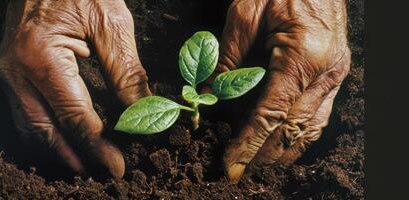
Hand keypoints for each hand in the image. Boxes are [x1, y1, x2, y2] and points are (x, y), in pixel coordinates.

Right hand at [0, 0, 150, 177]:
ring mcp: (8, 71)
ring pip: (32, 126)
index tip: (118, 166)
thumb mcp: (111, 23)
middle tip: (104, 173)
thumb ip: (126, 71)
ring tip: (84, 165)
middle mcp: (16, 70)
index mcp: (41, 58)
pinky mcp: (12, 69)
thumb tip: (144, 111)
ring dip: (59, 149)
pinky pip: (27, 111)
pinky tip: (64, 138)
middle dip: (78, 156)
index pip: (75, 116)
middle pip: (48, 130)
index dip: (98, 145)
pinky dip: (47, 130)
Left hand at [219, 0, 350, 182]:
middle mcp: (325, 71)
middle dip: (264, 154)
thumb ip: (228, 56)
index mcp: (303, 56)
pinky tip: (281, 140)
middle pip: (292, 128)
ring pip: (310, 127)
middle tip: (238, 169)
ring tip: (258, 162)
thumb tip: (209, 93)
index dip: (249, 143)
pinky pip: (319, 113)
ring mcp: (334, 73)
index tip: (231, 164)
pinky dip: (298, 132)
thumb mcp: (246, 12)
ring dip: (284, 149)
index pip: (271, 114)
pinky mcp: (334, 72)